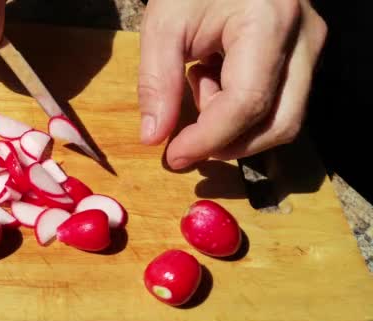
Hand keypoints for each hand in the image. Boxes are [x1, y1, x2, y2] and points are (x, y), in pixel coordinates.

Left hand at [138, 0, 326, 169]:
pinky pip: (278, 105)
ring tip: (199, 86)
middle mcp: (304, 40)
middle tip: (184, 139)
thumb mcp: (164, 23)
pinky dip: (241, 110)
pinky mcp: (303, 57)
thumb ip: (156, 82)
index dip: (209, 139)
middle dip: (227, 144)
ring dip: (234, 126)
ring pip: (283, 120)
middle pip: (279, 123)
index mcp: (270, 22)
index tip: (173, 156)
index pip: (247, 103)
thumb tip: (153, 137)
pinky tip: (214, 79)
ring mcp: (310, 49)